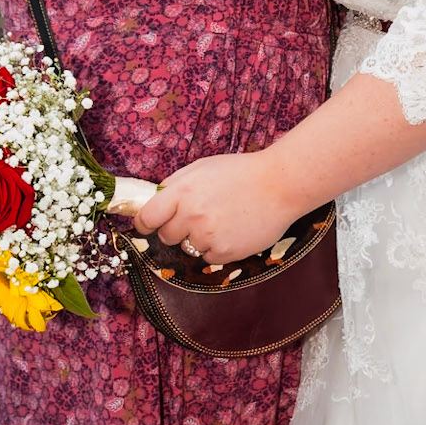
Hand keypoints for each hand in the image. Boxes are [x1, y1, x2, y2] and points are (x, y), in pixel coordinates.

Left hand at [133, 153, 298, 266]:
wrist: (280, 185)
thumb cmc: (241, 172)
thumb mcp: (202, 167)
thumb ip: (175, 184)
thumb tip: (154, 202)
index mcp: (181, 192)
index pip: (146, 218)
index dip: (145, 223)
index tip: (149, 224)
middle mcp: (191, 215)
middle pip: (166, 235)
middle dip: (176, 229)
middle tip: (198, 217)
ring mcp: (208, 235)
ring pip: (187, 248)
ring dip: (199, 238)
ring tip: (222, 220)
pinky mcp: (225, 252)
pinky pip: (208, 257)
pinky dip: (217, 247)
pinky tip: (233, 230)